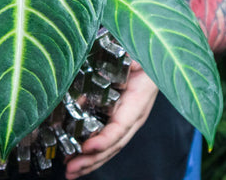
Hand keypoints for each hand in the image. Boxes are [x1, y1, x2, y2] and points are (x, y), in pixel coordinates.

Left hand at [65, 61, 157, 178]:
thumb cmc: (145, 61)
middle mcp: (133, 117)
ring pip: (109, 147)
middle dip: (92, 159)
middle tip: (71, 168)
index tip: (87, 147)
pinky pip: (106, 138)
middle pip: (113, 144)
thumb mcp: (138, 58)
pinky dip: (93, 151)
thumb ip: (130, 61)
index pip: (121, 126)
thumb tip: (122, 61)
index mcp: (138, 103)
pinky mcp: (118, 118)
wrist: (154, 63)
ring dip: (90, 161)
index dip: (105, 139)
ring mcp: (126, 120)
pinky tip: (78, 157)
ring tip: (71, 171)